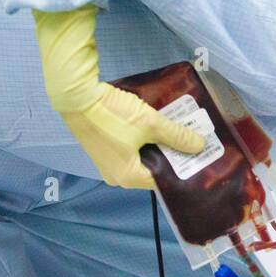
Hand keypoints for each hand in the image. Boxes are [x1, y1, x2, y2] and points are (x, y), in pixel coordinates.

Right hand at [33, 6, 203, 188]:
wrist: (76, 95)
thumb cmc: (112, 114)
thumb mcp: (150, 124)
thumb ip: (177, 136)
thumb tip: (199, 145)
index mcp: (129, 177)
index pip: (163, 180)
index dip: (182, 168)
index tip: (198, 157)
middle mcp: (117, 176)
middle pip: (153, 168)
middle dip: (172, 155)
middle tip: (192, 143)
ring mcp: (108, 162)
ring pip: (142, 157)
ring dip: (159, 145)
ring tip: (178, 132)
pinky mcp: (103, 147)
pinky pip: (131, 148)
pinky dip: (144, 140)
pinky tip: (157, 126)